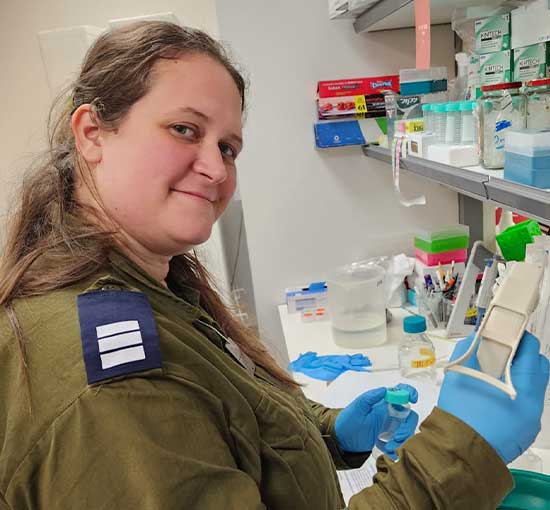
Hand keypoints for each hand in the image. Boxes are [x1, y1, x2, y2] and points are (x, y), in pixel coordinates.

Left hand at [335, 384, 417, 453]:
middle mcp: (389, 412)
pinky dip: (396, 447)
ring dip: (402, 440)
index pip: (400, 392)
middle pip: (409, 415)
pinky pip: (400, 441)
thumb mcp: (357, 408)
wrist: (341, 440)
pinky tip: (386, 450)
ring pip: (406, 430)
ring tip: (388, 447)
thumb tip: (384, 390)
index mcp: (382, 401)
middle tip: (397, 437)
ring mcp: (390, 425)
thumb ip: (369, 398)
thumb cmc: (347, 421)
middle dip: (407, 427)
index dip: (409, 392)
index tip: (413, 399)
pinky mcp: (388, 437)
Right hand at [438, 331, 549, 463]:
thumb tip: (478, 336)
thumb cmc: (461, 411)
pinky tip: (495, 396)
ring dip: (518, 374)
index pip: (530, 348)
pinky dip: (515, 393)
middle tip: (499, 351)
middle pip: (538, 366)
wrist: (459, 451)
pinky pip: (526, 403)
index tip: (503, 331)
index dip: (517, 335)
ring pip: (533, 385)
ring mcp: (532, 418)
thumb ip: (470, 349)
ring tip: (495, 373)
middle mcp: (534, 401)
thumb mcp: (460, 374)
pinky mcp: (526, 430)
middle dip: (522, 354)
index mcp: (522, 384)